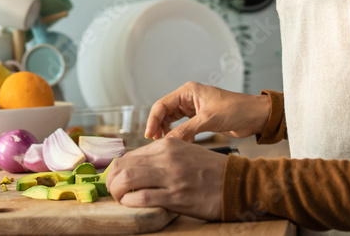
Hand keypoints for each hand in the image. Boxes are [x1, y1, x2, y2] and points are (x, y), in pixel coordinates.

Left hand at [106, 137, 227, 220]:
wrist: (237, 183)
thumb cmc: (210, 171)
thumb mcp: (184, 153)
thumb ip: (161, 157)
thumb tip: (135, 168)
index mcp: (167, 144)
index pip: (128, 156)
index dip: (117, 171)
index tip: (117, 182)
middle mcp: (166, 157)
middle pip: (122, 166)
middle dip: (111, 182)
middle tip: (113, 192)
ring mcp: (171, 176)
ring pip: (127, 180)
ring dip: (117, 192)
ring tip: (120, 199)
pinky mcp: (176, 196)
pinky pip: (142, 198)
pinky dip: (130, 203)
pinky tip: (131, 205)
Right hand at [145, 81, 270, 141]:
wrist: (255, 116)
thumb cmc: (236, 110)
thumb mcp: (208, 120)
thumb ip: (186, 130)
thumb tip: (167, 141)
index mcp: (188, 91)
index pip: (162, 105)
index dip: (153, 120)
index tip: (149, 135)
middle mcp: (188, 98)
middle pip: (165, 112)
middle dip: (159, 126)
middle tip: (157, 142)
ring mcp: (194, 109)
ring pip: (173, 121)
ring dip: (169, 132)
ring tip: (168, 144)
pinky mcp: (200, 119)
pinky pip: (183, 127)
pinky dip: (180, 135)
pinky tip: (183, 144)